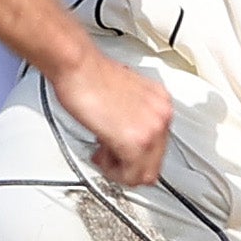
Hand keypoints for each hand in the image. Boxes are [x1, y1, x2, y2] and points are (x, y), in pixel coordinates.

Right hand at [47, 46, 172, 189]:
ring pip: (144, 174)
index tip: (119, 150)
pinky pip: (130, 174)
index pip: (160, 145)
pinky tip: (101, 154)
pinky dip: (113, 171)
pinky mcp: (135, 142)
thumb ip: (133, 117)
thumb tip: (127, 134)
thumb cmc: (90, 76)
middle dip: (128, 164)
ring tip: (103, 152)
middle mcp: (163, 115)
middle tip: (108, 155)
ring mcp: (152, 129)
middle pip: (155, 163)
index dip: (135, 153)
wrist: (78, 65)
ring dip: (120, 168)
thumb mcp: (124, 97)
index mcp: (162, 103)